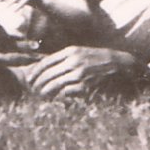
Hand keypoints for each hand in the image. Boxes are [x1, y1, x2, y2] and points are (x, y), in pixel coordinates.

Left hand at [19, 45, 138, 97]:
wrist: (120, 65)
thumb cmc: (99, 59)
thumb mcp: (82, 52)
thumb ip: (65, 57)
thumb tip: (46, 65)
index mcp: (71, 51)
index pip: (46, 62)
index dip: (35, 72)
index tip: (30, 78)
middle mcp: (74, 62)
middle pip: (48, 74)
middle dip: (38, 83)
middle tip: (34, 89)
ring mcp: (79, 75)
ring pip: (54, 85)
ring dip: (46, 92)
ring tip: (42, 95)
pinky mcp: (85, 87)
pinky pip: (66, 93)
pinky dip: (59, 96)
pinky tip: (57, 98)